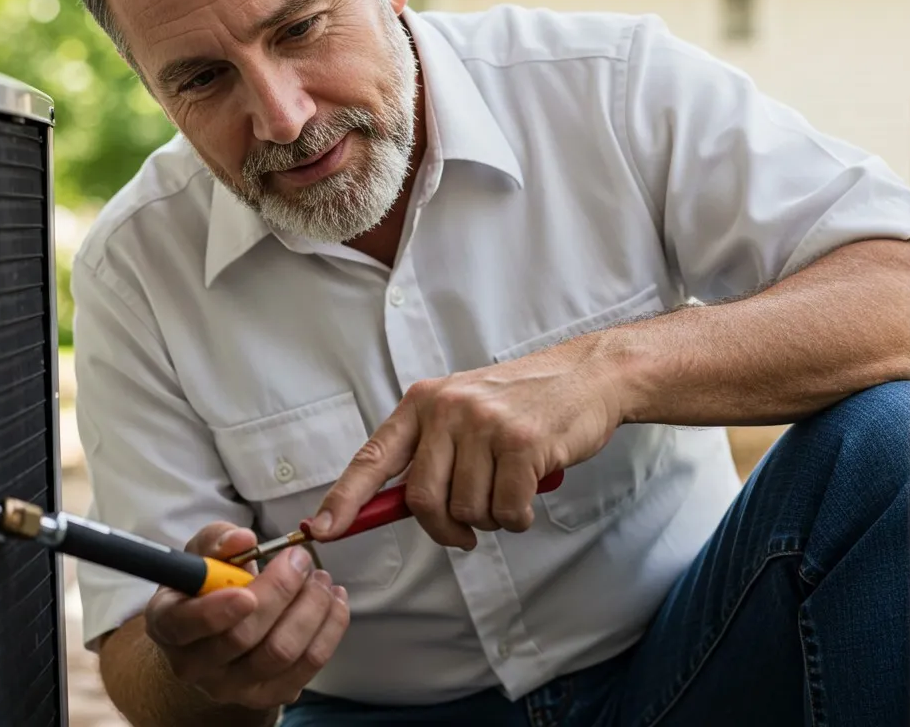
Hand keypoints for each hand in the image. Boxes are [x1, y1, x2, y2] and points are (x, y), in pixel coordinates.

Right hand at [143, 522, 350, 710]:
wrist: (219, 631)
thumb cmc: (209, 585)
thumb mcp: (204, 554)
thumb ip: (218, 541)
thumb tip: (242, 540)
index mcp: (167, 624)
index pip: (184, 626)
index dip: (215, 612)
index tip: (246, 592)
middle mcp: (194, 664)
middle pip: (242, 637)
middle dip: (281, 591)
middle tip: (300, 559)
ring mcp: (232, 686)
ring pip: (281, 652)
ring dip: (311, 608)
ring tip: (321, 578)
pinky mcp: (269, 694)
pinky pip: (308, 665)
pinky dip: (329, 629)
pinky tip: (334, 601)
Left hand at [309, 342, 622, 548]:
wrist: (587, 377)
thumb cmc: (522, 404)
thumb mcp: (463, 413)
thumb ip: (429, 453)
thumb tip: (389, 507)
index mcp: (422, 402)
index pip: (373, 458)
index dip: (344, 498)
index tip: (322, 529)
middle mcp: (447, 409)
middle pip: (421, 499)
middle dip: (444, 529)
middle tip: (466, 532)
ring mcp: (484, 424)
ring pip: (467, 511)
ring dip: (490, 519)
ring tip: (510, 488)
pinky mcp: (522, 444)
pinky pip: (507, 512)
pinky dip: (519, 516)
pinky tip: (531, 490)